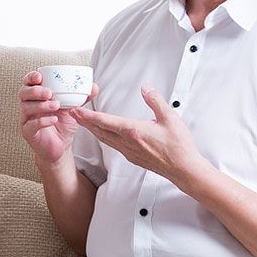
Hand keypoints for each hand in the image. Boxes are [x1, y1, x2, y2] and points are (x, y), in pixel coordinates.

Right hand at [18, 70, 99, 162]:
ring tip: (56, 105)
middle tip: (49, 93)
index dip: (31, 77)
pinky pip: (31, 125)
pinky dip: (42, 121)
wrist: (62, 145)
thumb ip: (82, 97)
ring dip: (41, 105)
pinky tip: (54, 119)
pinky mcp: (28, 133)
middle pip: (23, 93)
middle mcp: (28, 106)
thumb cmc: (63, 123)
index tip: (40, 77)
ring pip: (26, 108)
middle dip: (35, 91)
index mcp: (36, 96)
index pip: (28, 83)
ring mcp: (26, 119)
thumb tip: (94, 86)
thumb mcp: (74, 108)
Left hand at [71, 86, 203, 186]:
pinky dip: (104, 138)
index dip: (89, 115)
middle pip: (100, 131)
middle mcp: (128, 143)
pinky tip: (104, 135)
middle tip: (73, 114)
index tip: (77, 110)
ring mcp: (129, 152)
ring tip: (84, 122)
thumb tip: (145, 88)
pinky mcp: (133, 158)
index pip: (105, 121)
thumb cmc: (178, 146)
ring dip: (93, 130)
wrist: (184, 169)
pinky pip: (113, 146)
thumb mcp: (169, 117)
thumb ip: (155, 100)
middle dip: (85, 122)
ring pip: (106, 139)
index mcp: (133, 131)